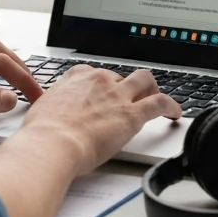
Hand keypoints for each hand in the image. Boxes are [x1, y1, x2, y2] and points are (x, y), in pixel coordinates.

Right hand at [13, 65, 180, 175]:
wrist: (52, 143)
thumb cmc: (42, 133)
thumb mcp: (42, 110)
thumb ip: (53, 108)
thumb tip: (49, 116)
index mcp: (76, 78)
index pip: (95, 73)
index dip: (102, 83)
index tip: (104, 91)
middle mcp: (99, 81)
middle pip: (120, 76)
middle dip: (127, 85)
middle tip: (130, 97)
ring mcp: (118, 95)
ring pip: (145, 80)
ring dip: (152, 88)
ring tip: (156, 98)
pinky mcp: (132, 114)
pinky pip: (159, 103)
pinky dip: (171, 106)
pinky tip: (174, 113)